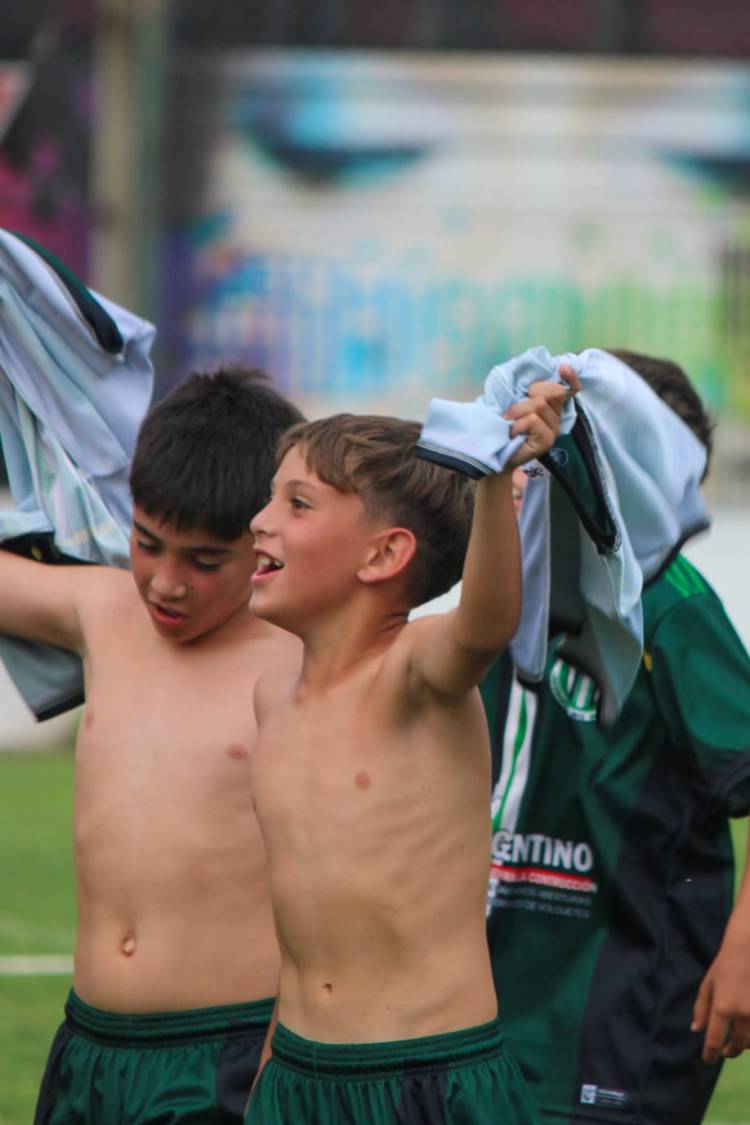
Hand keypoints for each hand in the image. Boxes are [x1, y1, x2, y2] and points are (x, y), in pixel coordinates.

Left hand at [504, 364, 578, 468]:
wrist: (494, 452)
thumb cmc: (503, 426)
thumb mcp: (514, 403)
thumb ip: (525, 392)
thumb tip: (530, 380)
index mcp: (551, 406)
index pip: (570, 389)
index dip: (570, 378)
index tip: (563, 368)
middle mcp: (556, 417)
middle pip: (553, 391)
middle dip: (530, 394)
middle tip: (515, 411)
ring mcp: (553, 430)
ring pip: (539, 404)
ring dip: (517, 411)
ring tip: (510, 424)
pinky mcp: (547, 441)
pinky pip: (532, 420)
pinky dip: (517, 424)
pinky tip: (513, 434)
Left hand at [692, 924, 749, 1062]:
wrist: (748, 950)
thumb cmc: (725, 966)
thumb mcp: (707, 985)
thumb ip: (701, 1009)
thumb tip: (696, 1030)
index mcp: (723, 1008)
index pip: (715, 1039)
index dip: (710, 1054)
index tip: (708, 1060)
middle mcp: (742, 1014)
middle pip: (737, 1045)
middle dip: (729, 1052)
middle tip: (724, 1052)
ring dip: (744, 1045)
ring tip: (737, 1043)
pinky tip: (748, 1034)